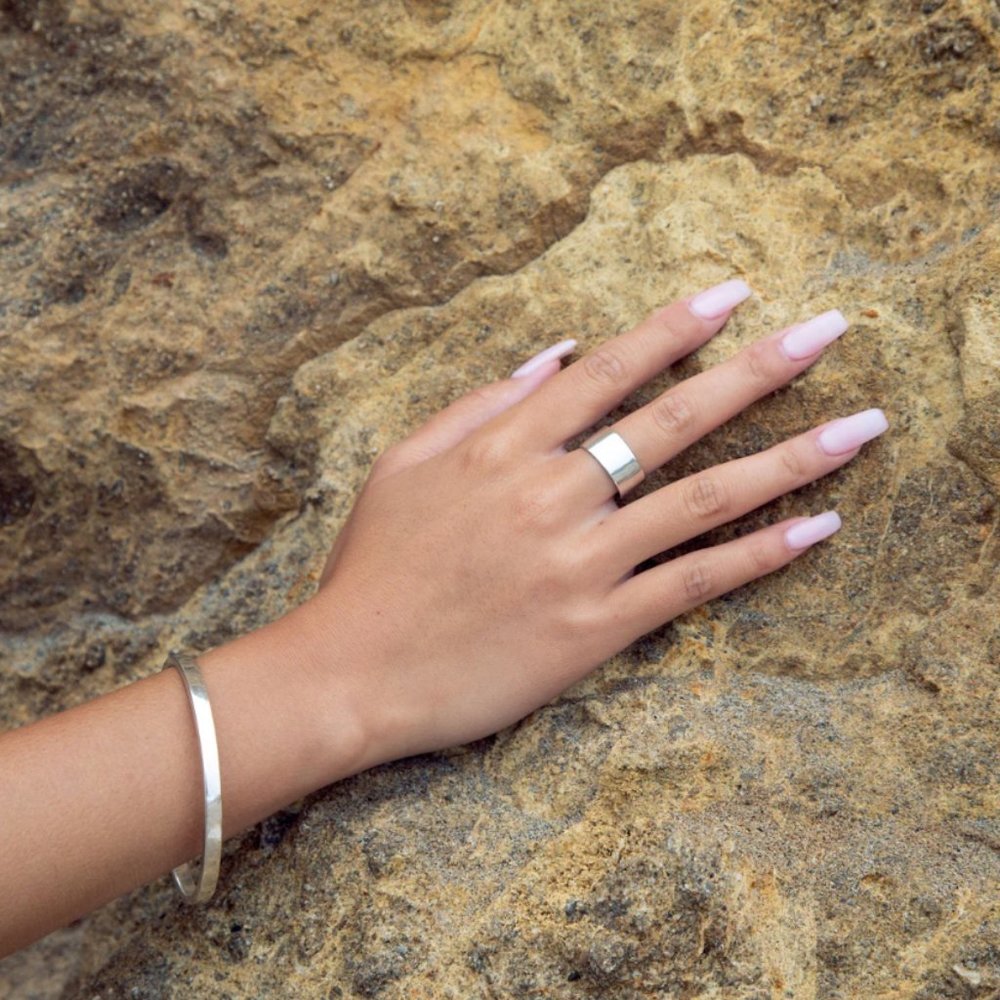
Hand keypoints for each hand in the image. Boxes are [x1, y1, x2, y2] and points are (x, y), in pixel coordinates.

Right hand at [307, 281, 887, 770]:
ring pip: (704, 498)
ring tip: (861, 429)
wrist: (352, 673)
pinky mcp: (597, 626)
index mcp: (505, 447)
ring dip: (790, 459)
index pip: (610, 370)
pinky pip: (693, 583)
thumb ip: (480, 403)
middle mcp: (554, 493)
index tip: (734, 293)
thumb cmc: (373, 567)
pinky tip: (815, 529)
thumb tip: (556, 352)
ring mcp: (582, 561)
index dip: (675, 326)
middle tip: (830, 332)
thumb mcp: (405, 463)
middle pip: (674, 419)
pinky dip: (758, 556)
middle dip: (760, 370)